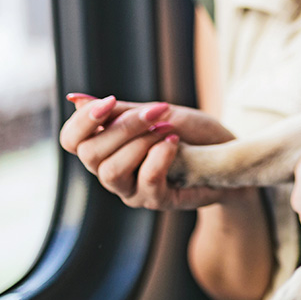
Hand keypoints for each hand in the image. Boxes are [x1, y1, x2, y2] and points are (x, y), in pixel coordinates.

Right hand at [60, 93, 236, 210]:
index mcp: (106, 147)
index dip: (81, 121)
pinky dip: (160, 156)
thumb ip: (120, 111)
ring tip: (168, 128)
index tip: (109, 101)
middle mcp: (112, 172)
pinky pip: (147, 181)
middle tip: (157, 111)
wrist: (229, 155)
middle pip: (90, 154)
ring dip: (141, 142)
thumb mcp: (156, 113)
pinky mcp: (157, 201)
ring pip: (112, 171)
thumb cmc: (191, 133)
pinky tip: (175, 142)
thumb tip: (76, 98)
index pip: (71, 140)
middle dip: (122, 127)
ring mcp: (132, 190)